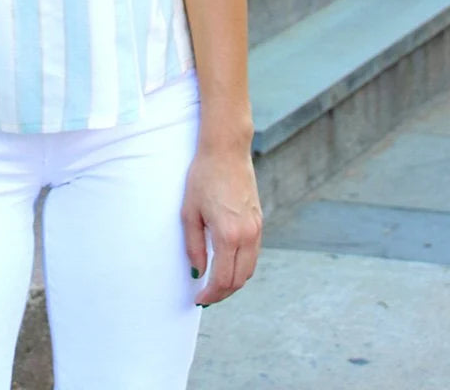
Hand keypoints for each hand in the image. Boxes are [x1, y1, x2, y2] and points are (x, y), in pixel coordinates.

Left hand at [181, 144, 261, 305]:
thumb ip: (193, 246)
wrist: (226, 151)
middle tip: (205, 294)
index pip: (223, 279)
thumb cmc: (203, 177)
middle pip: (239, 280)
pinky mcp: (259, 221)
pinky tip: (226, 263)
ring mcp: (256, 228)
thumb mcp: (189, 212)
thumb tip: (198, 271)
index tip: (198, 298)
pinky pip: (253, 254)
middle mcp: (247, 235)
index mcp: (228, 235)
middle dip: (222, 292)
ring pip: (249, 269)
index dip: (210, 294)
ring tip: (215, 282)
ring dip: (233, 281)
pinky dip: (241, 265)